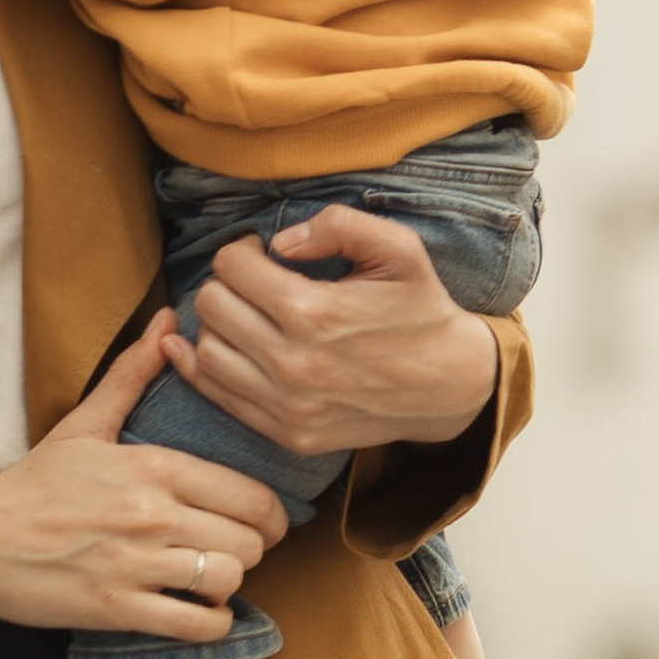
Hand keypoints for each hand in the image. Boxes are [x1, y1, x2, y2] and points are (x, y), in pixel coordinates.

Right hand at [0, 316, 285, 636]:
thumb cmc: (34, 484)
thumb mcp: (85, 424)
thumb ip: (133, 375)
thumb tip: (167, 319)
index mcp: (151, 467)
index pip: (250, 495)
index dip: (270, 516)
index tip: (263, 523)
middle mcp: (150, 515)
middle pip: (248, 541)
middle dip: (250, 550)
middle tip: (231, 550)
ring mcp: (134, 565)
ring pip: (227, 579)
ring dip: (228, 584)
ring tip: (210, 579)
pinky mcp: (118, 610)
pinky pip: (197, 624)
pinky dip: (212, 622)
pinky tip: (199, 611)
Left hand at [164, 206, 498, 454]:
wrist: (452, 386)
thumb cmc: (421, 309)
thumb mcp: (400, 249)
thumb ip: (339, 224)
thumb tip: (279, 241)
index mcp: (315, 312)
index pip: (230, 266)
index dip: (242, 250)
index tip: (261, 254)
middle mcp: (294, 364)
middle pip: (210, 304)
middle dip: (226, 283)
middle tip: (252, 282)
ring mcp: (288, 406)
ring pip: (206, 351)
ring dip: (217, 325)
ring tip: (246, 314)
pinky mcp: (288, 434)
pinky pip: (218, 396)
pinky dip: (207, 367)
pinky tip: (223, 343)